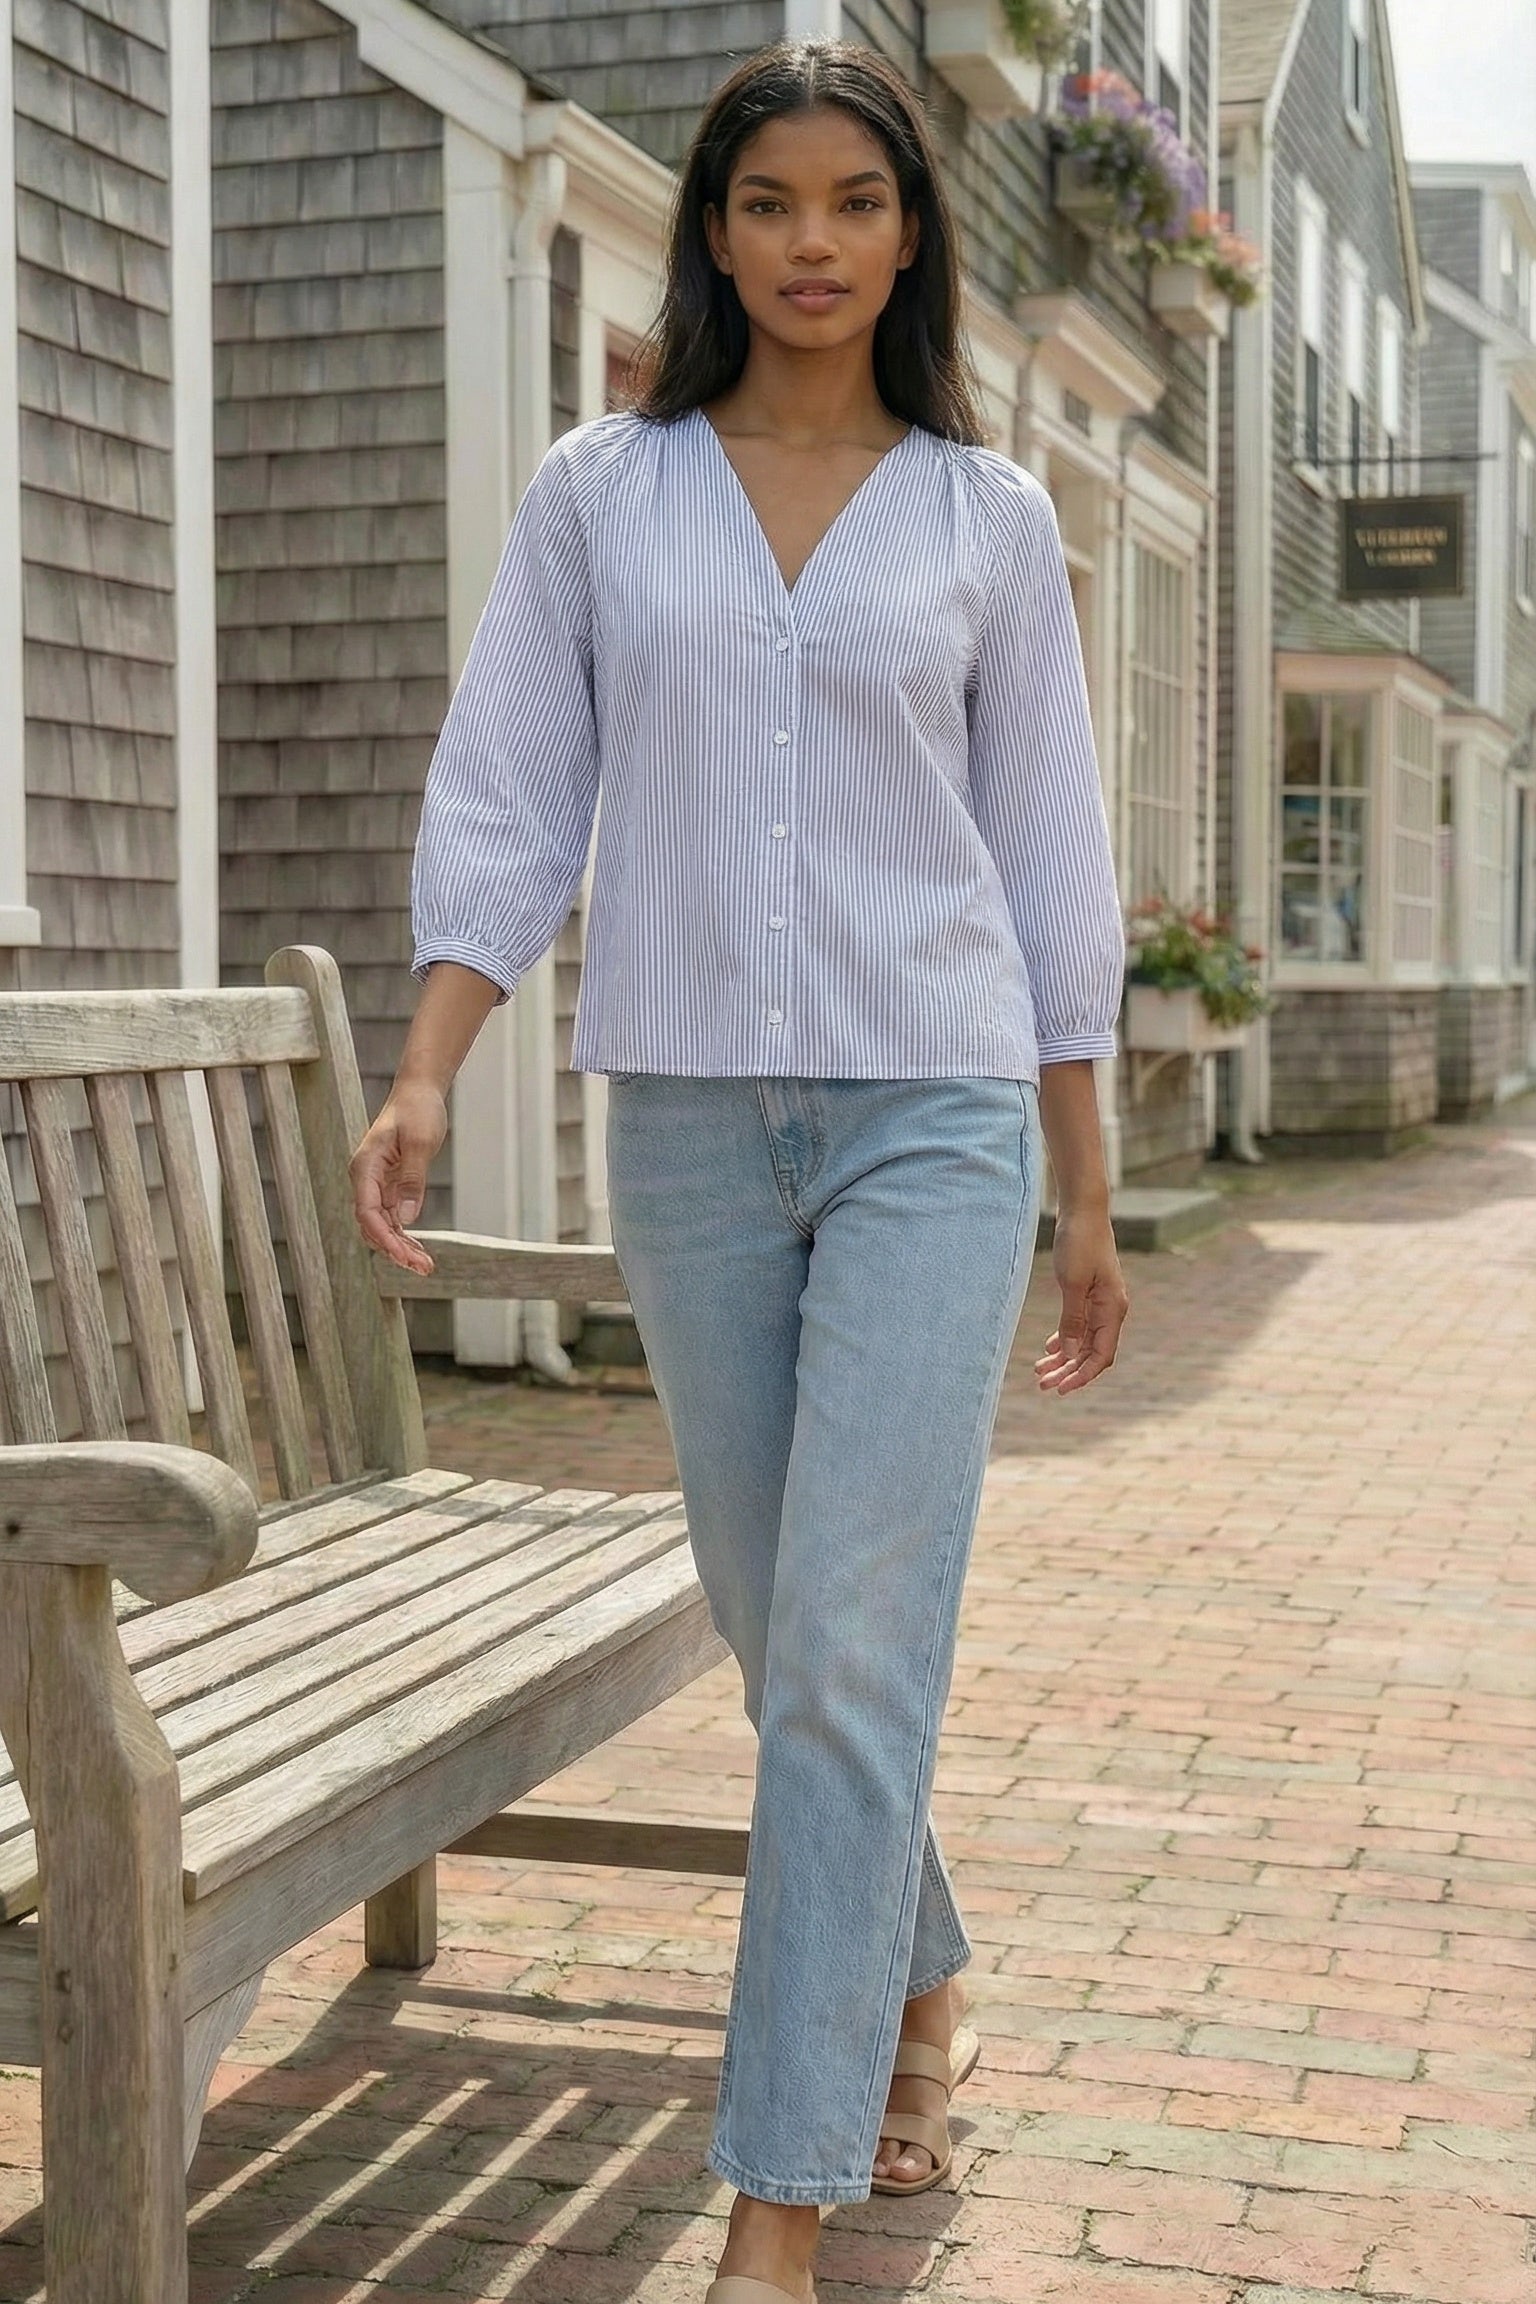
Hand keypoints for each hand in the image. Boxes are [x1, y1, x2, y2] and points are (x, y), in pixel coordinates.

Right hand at [349, 1080, 446, 1275]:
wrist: (419, 1092)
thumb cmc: (418, 1111)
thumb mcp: (421, 1143)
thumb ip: (413, 1180)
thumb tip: (407, 1218)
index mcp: (365, 1167)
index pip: (367, 1213)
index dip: (384, 1238)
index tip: (404, 1257)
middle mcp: (365, 1179)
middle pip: (373, 1225)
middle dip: (395, 1250)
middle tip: (423, 1268)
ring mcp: (376, 1184)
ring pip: (383, 1225)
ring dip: (401, 1246)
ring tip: (425, 1266)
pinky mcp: (389, 1185)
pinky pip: (392, 1217)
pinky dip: (404, 1234)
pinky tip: (419, 1250)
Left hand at [1036, 1209, 1127, 1395]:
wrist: (1083, 1211)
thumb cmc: (1079, 1243)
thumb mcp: (1071, 1283)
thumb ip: (1072, 1320)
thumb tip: (1070, 1354)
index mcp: (1112, 1310)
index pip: (1101, 1356)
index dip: (1082, 1375)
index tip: (1060, 1389)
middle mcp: (1110, 1310)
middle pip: (1092, 1353)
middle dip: (1068, 1371)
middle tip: (1042, 1385)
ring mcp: (1101, 1303)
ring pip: (1084, 1341)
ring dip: (1064, 1358)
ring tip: (1040, 1372)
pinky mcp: (1090, 1294)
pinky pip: (1080, 1326)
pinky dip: (1065, 1339)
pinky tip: (1049, 1348)